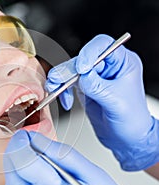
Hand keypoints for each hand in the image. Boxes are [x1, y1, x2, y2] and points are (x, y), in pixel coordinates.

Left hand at [4, 130, 129, 184]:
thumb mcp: (90, 171)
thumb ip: (60, 152)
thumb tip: (35, 137)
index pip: (21, 158)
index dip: (20, 142)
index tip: (24, 135)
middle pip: (11, 168)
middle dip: (17, 151)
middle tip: (29, 144)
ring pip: (11, 180)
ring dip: (18, 165)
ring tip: (36, 163)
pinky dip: (21, 179)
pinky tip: (35, 176)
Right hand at [45, 34, 158, 170]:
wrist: (126, 139)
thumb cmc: (132, 120)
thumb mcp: (117, 102)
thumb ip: (98, 87)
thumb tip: (82, 76)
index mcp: (122, 63)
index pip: (103, 45)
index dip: (89, 53)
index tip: (81, 68)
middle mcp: (107, 67)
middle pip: (82, 59)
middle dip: (68, 70)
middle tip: (58, 81)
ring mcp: (94, 77)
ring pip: (72, 71)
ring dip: (60, 80)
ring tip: (53, 89)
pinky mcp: (84, 88)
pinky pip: (68, 84)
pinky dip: (62, 91)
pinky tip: (65, 102)